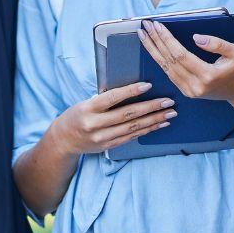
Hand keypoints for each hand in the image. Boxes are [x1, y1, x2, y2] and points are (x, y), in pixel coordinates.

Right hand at [51, 81, 176, 155]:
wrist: (63, 140)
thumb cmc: (77, 115)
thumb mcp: (86, 103)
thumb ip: (105, 99)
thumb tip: (132, 89)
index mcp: (88, 109)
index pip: (112, 98)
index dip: (130, 91)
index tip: (148, 85)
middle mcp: (95, 124)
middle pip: (127, 115)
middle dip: (151, 108)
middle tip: (168, 101)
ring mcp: (102, 138)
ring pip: (133, 128)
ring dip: (154, 120)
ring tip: (170, 113)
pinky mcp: (109, 146)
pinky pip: (132, 137)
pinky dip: (147, 130)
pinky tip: (159, 124)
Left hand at [139, 20, 233, 103]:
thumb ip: (217, 44)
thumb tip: (196, 37)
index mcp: (208, 76)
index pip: (180, 55)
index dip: (166, 39)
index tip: (157, 25)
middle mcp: (195, 86)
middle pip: (169, 61)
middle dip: (155, 41)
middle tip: (145, 26)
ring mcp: (189, 91)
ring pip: (165, 68)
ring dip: (153, 50)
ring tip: (143, 35)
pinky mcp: (187, 92)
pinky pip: (169, 73)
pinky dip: (159, 59)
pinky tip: (153, 48)